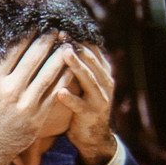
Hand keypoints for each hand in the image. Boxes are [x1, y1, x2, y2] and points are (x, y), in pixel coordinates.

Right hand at [0, 31, 74, 164]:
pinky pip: (54, 93)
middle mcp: (11, 90)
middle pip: (34, 59)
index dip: (26, 36)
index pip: (13, 51)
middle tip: (56, 29)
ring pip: (48, 74)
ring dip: (59, 57)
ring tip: (68, 44)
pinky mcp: (38, 116)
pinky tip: (71, 68)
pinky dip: (64, 79)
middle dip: (46, 41)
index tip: (34, 25)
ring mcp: (27, 103)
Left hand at [57, 43, 116, 164]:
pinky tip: (60, 92)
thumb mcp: (84, 83)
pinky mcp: (91, 114)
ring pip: (88, 79)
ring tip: (64, 53)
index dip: (78, 38)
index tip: (62, 27)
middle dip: (77, 46)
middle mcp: (105, 83)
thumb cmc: (82, 104)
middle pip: (91, 61)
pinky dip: (71, 98)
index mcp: (102, 73)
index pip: (92, 50)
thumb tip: (62, 41)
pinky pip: (80, 105)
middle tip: (62, 34)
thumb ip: (78, 65)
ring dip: (76, 65)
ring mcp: (100, 99)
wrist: (93, 137)